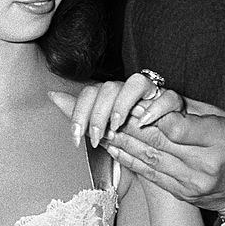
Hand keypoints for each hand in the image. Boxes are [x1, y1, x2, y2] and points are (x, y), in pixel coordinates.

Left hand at [48, 71, 185, 146]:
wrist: (165, 142)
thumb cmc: (132, 134)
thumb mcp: (104, 129)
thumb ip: (82, 115)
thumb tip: (52, 95)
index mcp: (110, 95)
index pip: (89, 94)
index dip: (78, 114)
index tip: (76, 139)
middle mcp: (128, 90)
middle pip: (107, 89)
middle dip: (97, 115)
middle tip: (95, 139)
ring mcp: (151, 93)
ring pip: (135, 83)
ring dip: (122, 105)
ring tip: (116, 126)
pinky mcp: (172, 100)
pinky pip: (166, 96)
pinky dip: (155, 108)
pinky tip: (145, 122)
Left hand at [99, 96, 224, 212]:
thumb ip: (190, 110)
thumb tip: (154, 99)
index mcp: (221, 139)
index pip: (177, 126)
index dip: (151, 114)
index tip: (134, 104)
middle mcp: (205, 164)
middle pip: (158, 141)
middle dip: (128, 125)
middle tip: (108, 111)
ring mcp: (192, 182)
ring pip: (149, 158)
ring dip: (122, 142)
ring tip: (103, 128)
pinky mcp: (181, 193)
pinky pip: (150, 175)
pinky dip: (129, 160)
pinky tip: (114, 148)